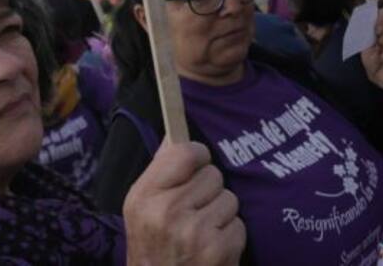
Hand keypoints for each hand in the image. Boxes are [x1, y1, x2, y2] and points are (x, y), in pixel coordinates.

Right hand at [123, 140, 244, 265]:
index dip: (196, 158)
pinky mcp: (217, 250)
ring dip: (221, 215)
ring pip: (229, 198)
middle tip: (193, 214)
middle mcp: (166, 213)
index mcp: (143, 197)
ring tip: (201, 233)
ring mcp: (193, 233)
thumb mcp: (142, 211)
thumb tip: (175, 131)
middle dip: (208, 192)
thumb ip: (161, 170)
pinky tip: (211, 250)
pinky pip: (239, 224)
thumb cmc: (153, 250)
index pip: (185, 151)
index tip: (194, 170)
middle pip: (213, 175)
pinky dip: (230, 237)